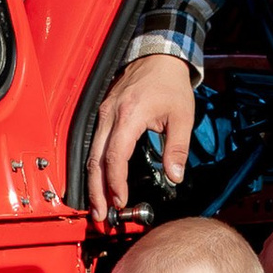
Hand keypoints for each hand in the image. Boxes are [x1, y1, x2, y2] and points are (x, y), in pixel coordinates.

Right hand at [89, 55, 196, 221]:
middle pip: (95, 160)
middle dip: (97, 192)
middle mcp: (110, 115)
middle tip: (101, 217)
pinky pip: (93, 144)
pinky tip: (99, 182)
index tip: (121, 201)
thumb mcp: (182, 116)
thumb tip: (175, 176)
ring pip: (90, 154)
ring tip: (98, 207)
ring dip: (93, 182)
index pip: (115, 157)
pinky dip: (94, 167)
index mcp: (129, 115)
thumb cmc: (170, 83)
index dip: (116, 183)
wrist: (159, 55)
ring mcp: (103, 114)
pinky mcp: (103, 114)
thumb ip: (177, 148)